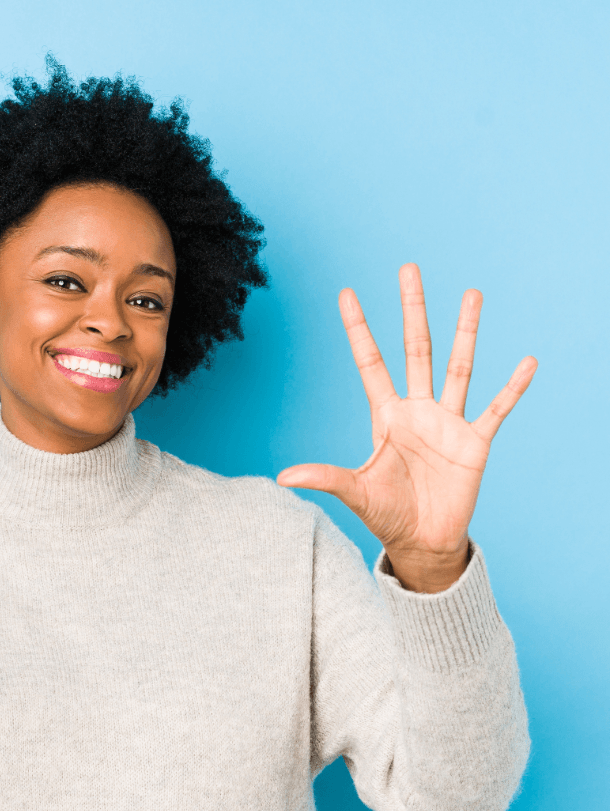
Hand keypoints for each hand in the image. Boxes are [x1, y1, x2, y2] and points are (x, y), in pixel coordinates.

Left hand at [276, 263, 536, 592]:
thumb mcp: (353, 492)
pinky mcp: (475, 443)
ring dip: (465, 331)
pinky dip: (512, 387)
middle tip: (408, 268)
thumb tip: (282, 477)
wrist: (421, 541)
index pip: (370, 363)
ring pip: (458, 367)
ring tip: (471, 294)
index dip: (359, 329)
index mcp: (386, 416)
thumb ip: (323, 478)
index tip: (347, 293)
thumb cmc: (386, 515)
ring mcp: (448, 423)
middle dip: (412, 310)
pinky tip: (527, 361)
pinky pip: (496, 409)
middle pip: (416, 349)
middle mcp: (417, 410)